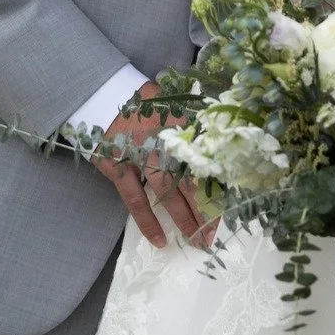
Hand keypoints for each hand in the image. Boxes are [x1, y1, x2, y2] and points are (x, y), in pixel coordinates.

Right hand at [92, 81, 210, 249]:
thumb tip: (220, 142)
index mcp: (182, 128)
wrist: (105, 95)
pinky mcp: (120, 167)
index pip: (207, 162)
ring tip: (196, 240)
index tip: (228, 207)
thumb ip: (195, 123)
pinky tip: (159, 240)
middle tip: (215, 233)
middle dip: (206, 209)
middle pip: (192, 181)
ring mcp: (141, 156)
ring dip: (184, 219)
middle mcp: (165, 143)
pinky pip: (136, 200)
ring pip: (168, 193)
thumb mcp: (174, 105)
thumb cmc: (144, 103)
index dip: (218, 187)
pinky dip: (148, 222)